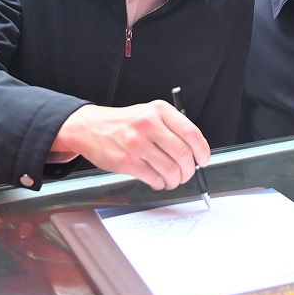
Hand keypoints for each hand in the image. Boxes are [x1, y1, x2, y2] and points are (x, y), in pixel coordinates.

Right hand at [52, 101, 209, 190]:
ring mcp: (136, 144)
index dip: (202, 150)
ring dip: (176, 180)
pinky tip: (159, 181)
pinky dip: (160, 183)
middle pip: (183, 154)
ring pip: (170, 169)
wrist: (90, 127)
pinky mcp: (126, 161)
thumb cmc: (125, 123)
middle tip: (188, 174)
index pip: (191, 132)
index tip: (203, 160)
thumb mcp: (150, 114)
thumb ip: (172, 128)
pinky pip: (153, 178)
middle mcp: (148, 125)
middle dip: (189, 170)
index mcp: (159, 110)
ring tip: (173, 179)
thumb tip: (195, 153)